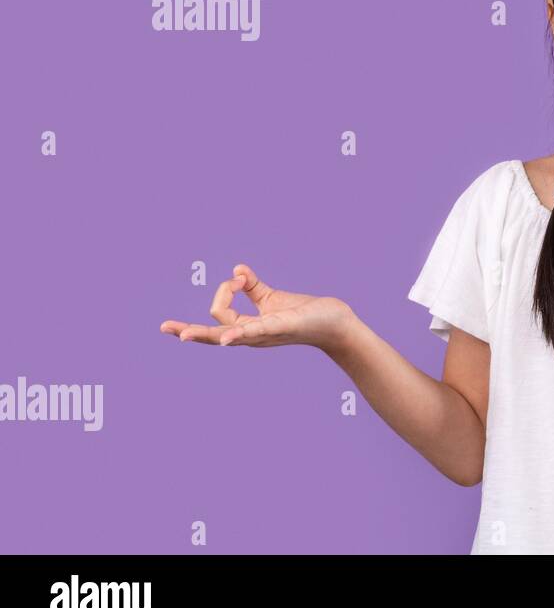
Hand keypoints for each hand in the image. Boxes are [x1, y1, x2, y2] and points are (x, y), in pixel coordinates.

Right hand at [159, 263, 355, 353]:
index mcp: (247, 328)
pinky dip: (241, 333)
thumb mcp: (272, 298)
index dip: (224, 290)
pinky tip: (228, 338)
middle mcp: (252, 335)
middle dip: (189, 331)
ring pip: (230, 335)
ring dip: (206, 335)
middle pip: (213, 334)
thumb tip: (237, 269)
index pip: (218, 314)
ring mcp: (266, 334)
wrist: (335, 322)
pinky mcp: (282, 327)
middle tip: (165, 328)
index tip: (242, 277)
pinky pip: (258, 331)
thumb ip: (253, 286)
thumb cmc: (304, 313)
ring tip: (184, 336)